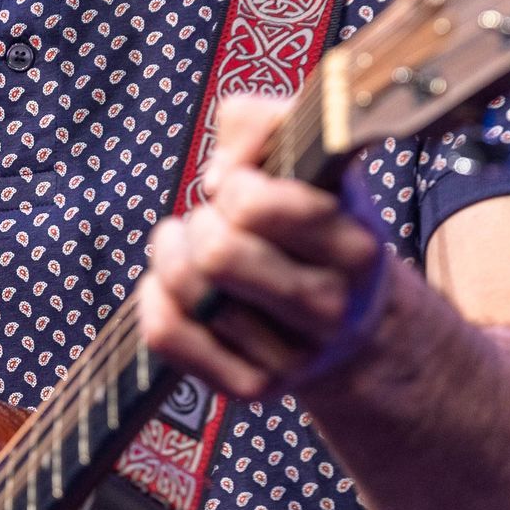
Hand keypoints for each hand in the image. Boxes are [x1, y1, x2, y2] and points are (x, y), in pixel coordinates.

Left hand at [137, 93, 388, 401]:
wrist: (352, 319)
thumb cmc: (315, 222)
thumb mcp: (307, 156)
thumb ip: (262, 122)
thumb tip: (221, 171)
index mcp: (355, 245)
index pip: (255, 206)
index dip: (233, 183)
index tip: (241, 185)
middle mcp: (331, 307)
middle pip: (216, 254)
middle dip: (202, 223)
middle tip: (217, 221)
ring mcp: (295, 356)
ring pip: (187, 291)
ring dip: (174, 257)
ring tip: (195, 248)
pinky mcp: (255, 388)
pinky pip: (167, 334)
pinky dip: (155, 300)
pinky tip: (174, 287)